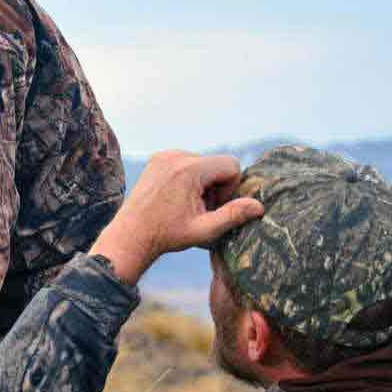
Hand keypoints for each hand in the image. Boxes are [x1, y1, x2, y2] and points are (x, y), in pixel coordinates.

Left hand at [89, 150, 264, 284]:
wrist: (131, 234)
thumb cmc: (167, 235)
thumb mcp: (205, 230)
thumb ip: (233, 215)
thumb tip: (260, 206)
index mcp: (189, 169)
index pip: (231, 165)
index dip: (230, 187)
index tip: (214, 206)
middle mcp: (176, 155)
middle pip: (216, 164)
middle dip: (216, 186)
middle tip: (201, 210)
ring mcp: (164, 155)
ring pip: (202, 163)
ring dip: (203, 182)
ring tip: (188, 206)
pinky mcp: (157, 159)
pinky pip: (186, 162)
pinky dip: (189, 178)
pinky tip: (178, 199)